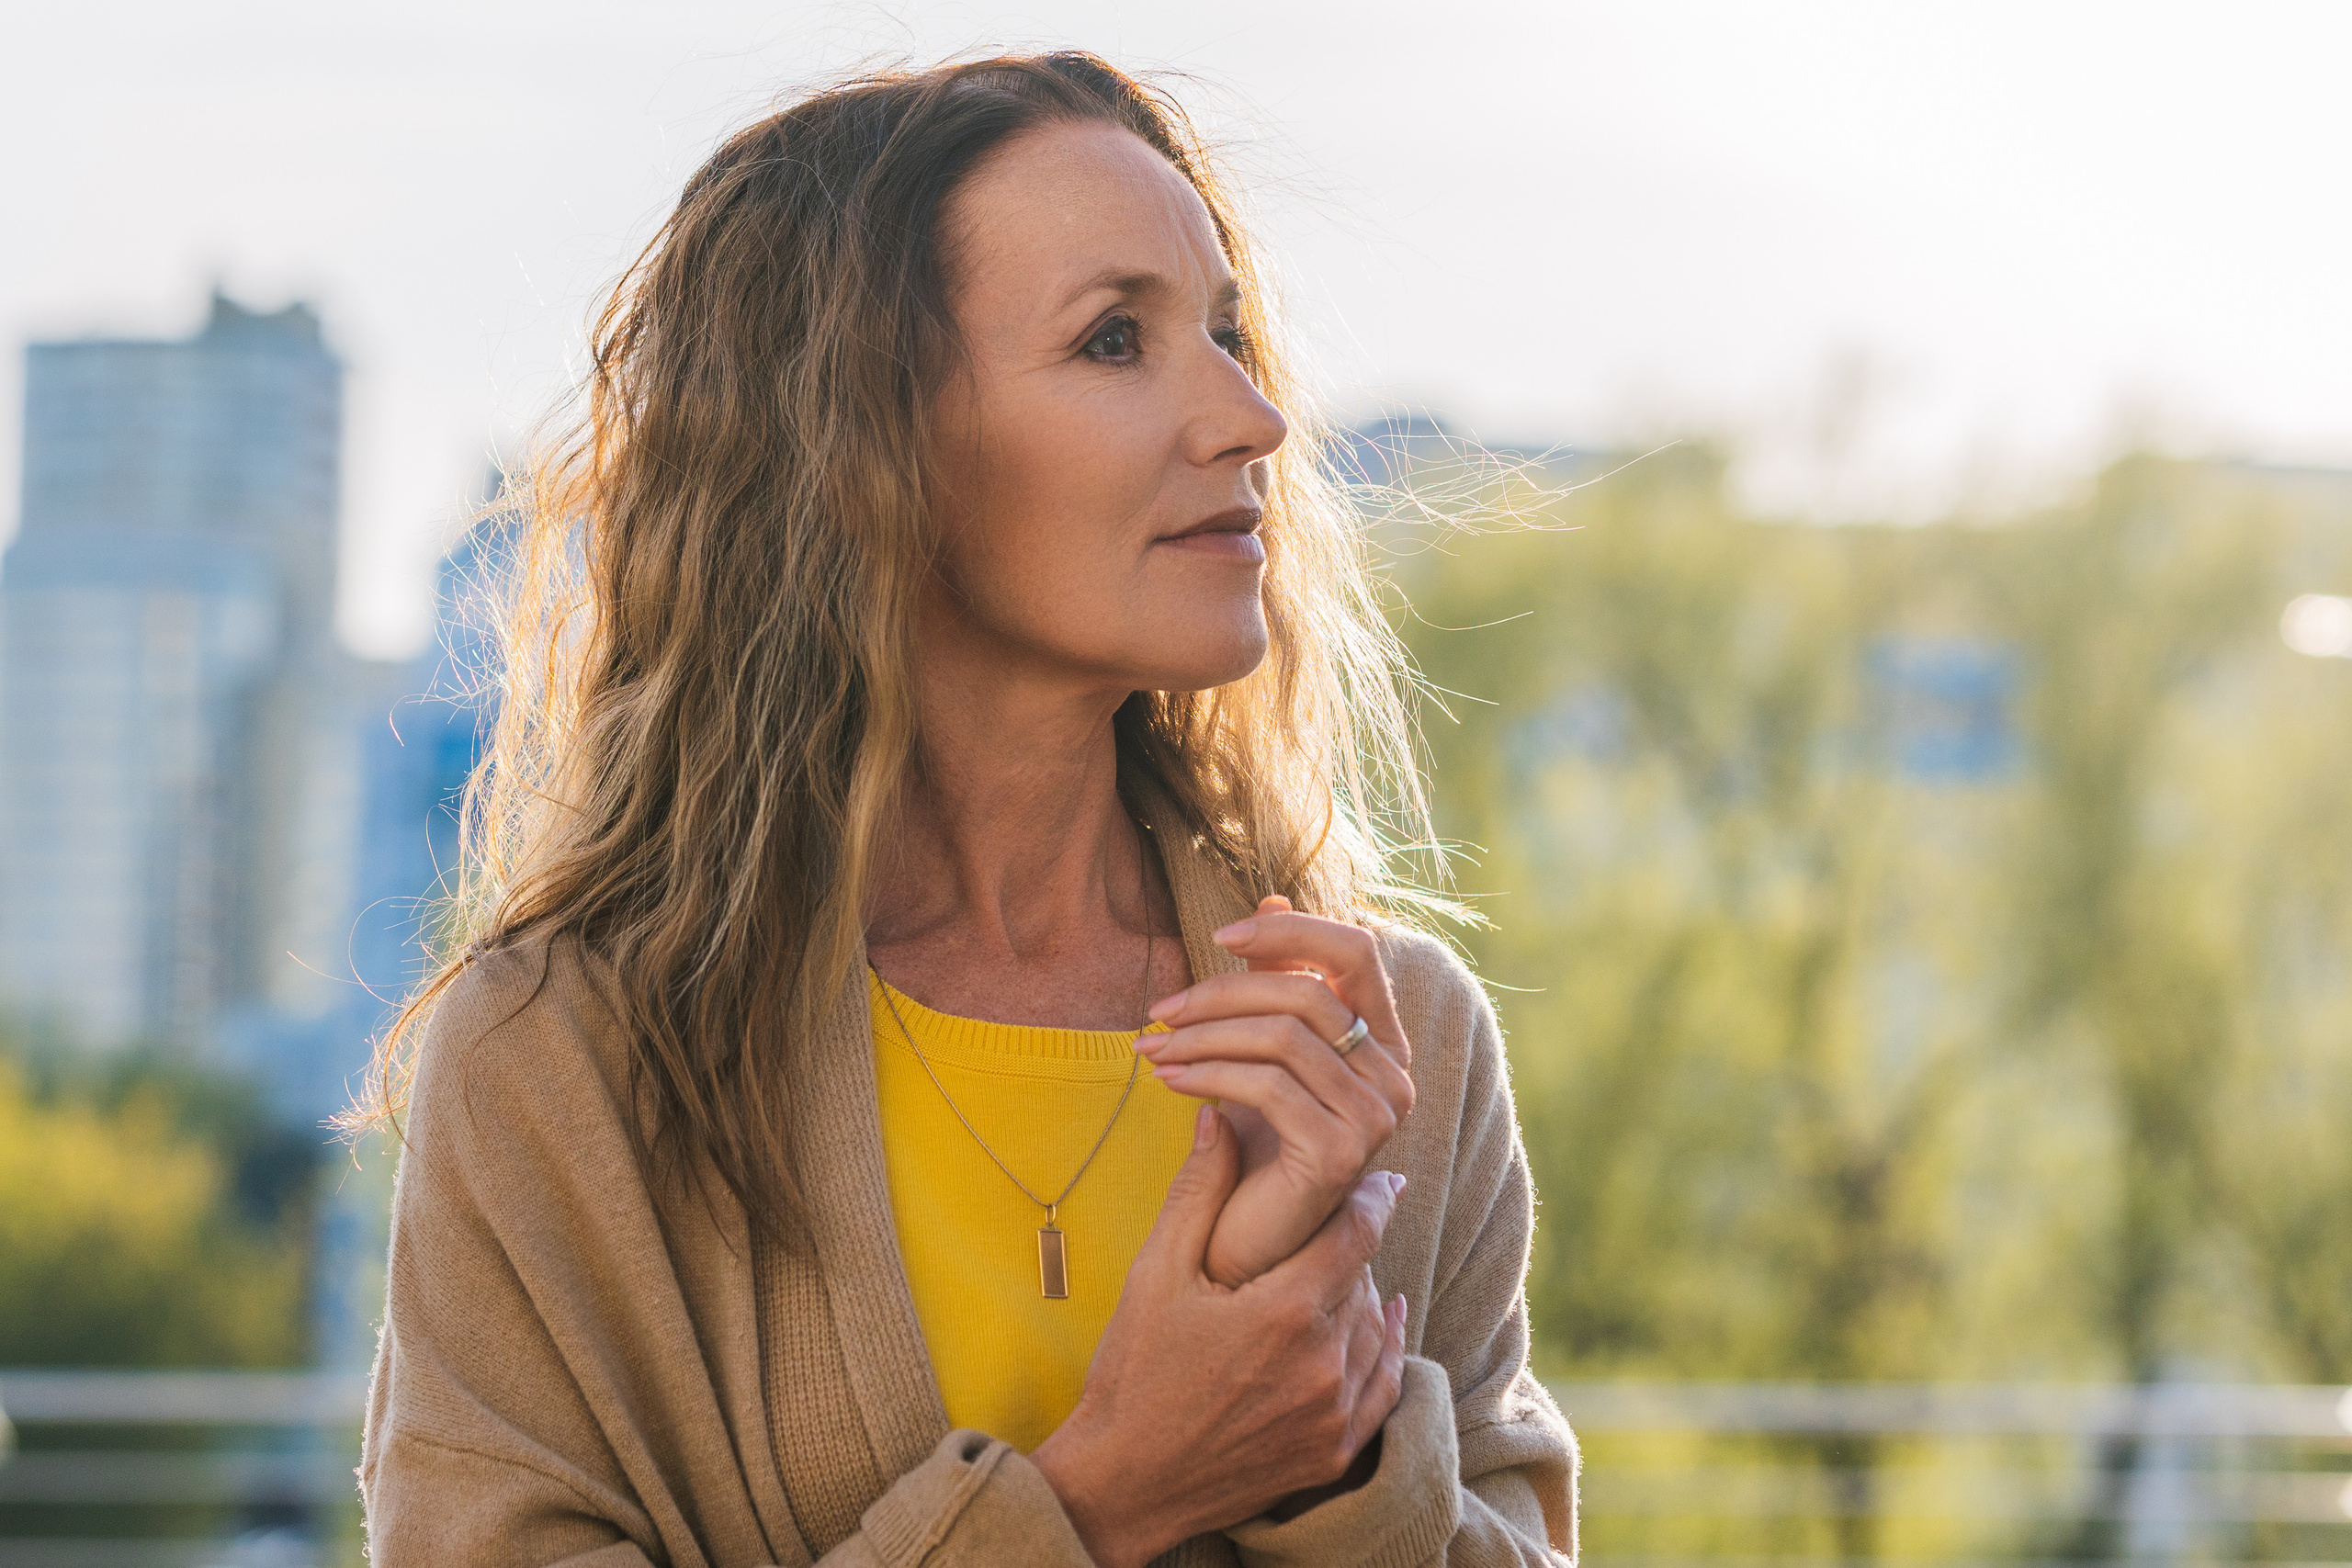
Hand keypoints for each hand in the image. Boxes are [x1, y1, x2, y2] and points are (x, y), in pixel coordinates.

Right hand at [1031, 1106, 1408, 1567]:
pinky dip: (1386, 1349)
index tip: (1372, 1175)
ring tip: (1337, 1270)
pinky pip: (1383, 1387)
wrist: (1124, 1483)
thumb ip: (1199, 1192)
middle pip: (1366, 1277)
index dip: (1368, 1196)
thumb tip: (1222, 1118)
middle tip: (1338, 1219)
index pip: (1357, 1231)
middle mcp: (1323, 1363)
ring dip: (1364, 1295)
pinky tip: (1385, 1323)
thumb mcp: (1156, 1273)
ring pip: (1376, 1329)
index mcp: (1285, 1311)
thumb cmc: (1133, 1371)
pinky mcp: (1334, 1452)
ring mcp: (1333, 1413)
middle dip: (1352, 1246)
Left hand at [1136, 897, 1415, 1286]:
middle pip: (1308, 991)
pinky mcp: (1340, 1155)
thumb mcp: (1261, 1047)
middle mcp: (1395, 1077)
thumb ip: (1274, 978)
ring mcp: (1377, 1118)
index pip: (1356, 951)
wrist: (1245, 1243)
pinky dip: (1208, 1072)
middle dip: (1221, 991)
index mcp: (1383, 1041)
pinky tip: (1169, 1080)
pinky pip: (1269, 1086)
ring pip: (1284, 1035)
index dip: (1290, 929)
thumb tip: (1273, 895)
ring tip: (1151, 1047)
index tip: (1219, 934)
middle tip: (1159, 1010)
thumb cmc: (1253, 1141)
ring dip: (1203, 1035)